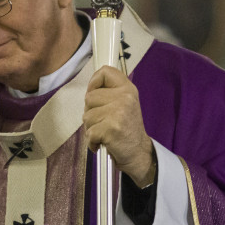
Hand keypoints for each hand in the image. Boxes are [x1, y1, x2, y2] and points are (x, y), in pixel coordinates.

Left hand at [84, 66, 155, 185]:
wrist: (138, 152)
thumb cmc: (126, 128)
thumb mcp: (124, 103)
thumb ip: (110, 92)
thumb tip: (90, 86)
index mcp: (127, 88)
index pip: (105, 71)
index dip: (94, 82)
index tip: (96, 94)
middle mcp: (124, 97)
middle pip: (89, 97)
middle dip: (91, 111)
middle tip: (105, 121)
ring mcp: (118, 112)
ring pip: (86, 116)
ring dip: (92, 127)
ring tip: (106, 132)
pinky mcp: (111, 128)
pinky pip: (89, 132)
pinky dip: (92, 141)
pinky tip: (103, 142)